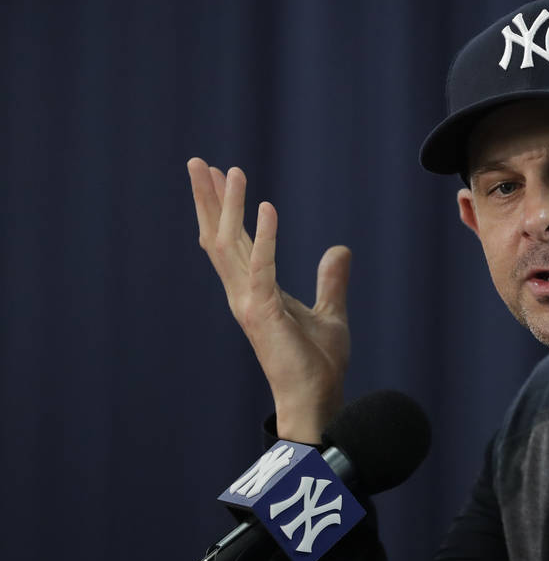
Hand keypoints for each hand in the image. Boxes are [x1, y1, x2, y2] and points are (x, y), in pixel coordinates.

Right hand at [188, 157, 350, 443]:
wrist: (317, 399)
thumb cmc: (318, 364)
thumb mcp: (330, 312)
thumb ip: (331, 281)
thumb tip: (340, 250)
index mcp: (255, 292)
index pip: (235, 242)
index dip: (225, 209)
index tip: (219, 176)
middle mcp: (244, 293)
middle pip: (219, 237)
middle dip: (209, 199)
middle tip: (197, 161)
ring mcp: (249, 302)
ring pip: (230, 245)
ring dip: (229, 207)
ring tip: (230, 171)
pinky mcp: (264, 312)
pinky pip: (263, 266)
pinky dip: (266, 236)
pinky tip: (267, 207)